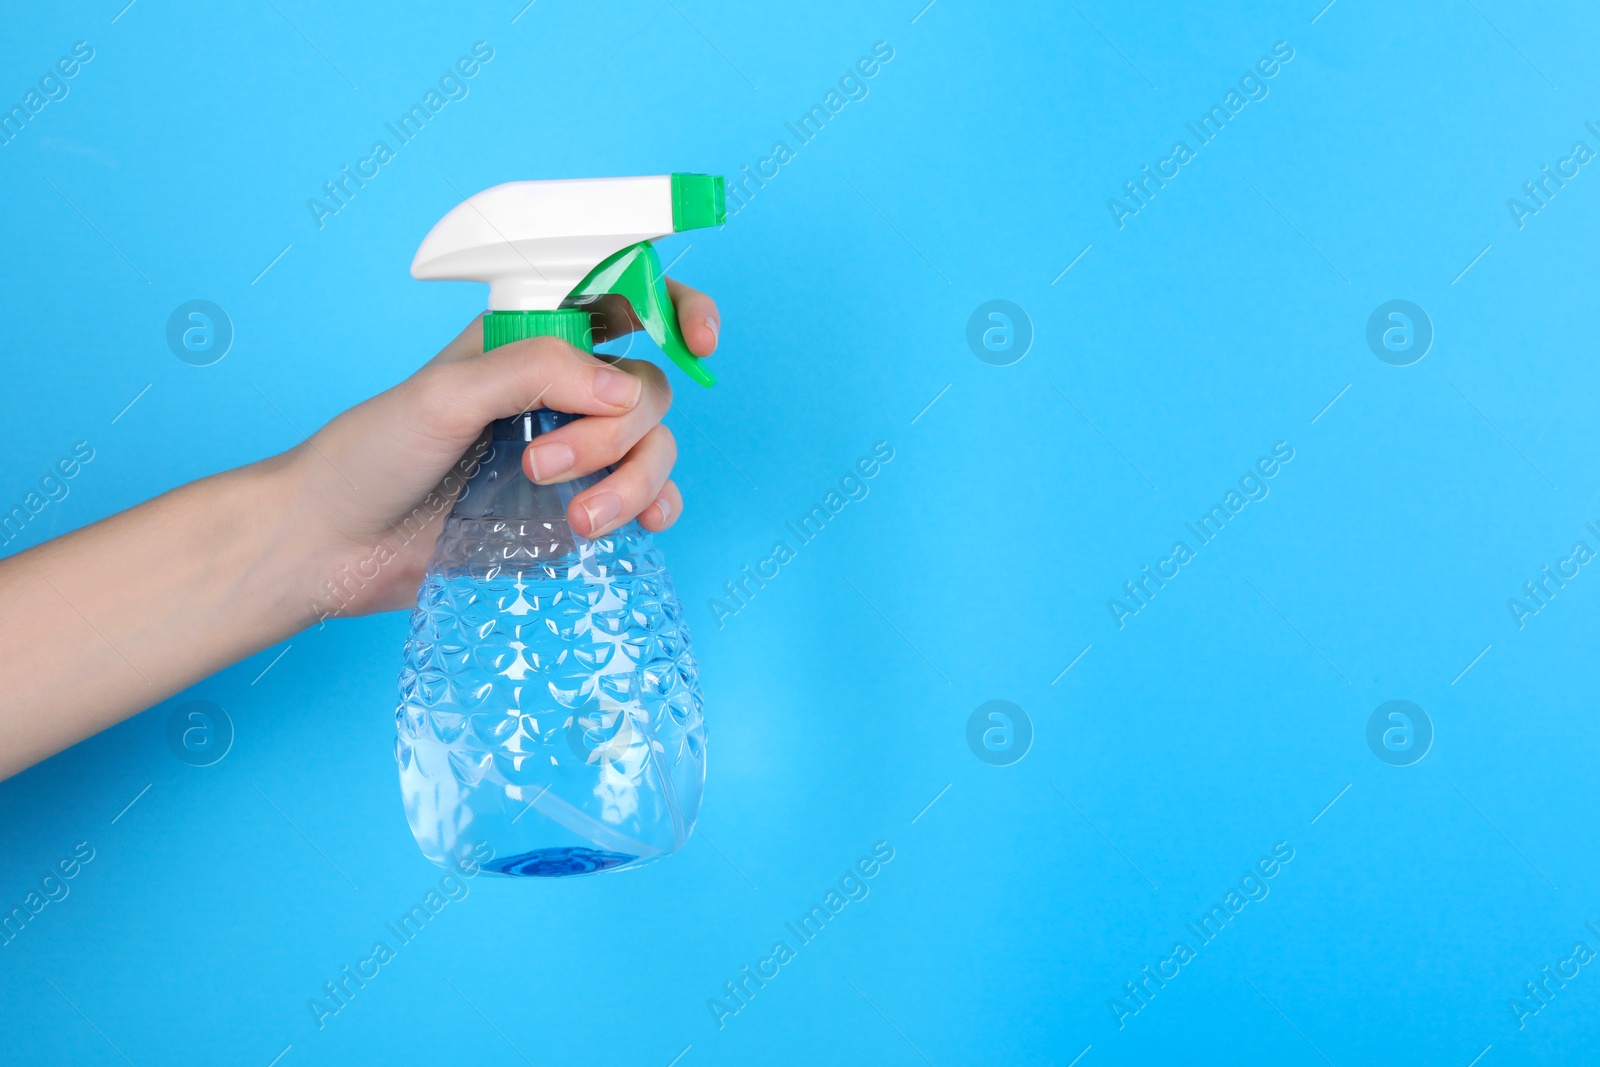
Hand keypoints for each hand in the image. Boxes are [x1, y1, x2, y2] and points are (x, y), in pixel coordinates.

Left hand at [285, 278, 720, 620]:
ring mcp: (574, 452)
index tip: (698, 340)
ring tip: (572, 519)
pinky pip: (649, 499)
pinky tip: (631, 526)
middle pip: (648, 386)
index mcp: (529, 339)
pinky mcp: (575, 509)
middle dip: (615, 431)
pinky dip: (653, 508)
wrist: (335, 547)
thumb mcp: (445, 397)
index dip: (674, 307)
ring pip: (655, 448)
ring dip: (631, 482)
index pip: (622, 300)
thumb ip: (535, 373)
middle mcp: (560, 390)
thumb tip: (625, 389)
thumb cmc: (371, 456)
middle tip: (541, 465)